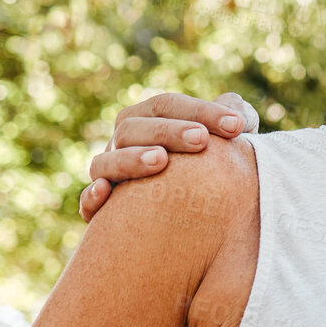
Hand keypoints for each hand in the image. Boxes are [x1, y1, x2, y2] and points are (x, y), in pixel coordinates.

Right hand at [78, 92, 257, 221]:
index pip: (167, 106)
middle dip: (168, 131)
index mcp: (149, 120)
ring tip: (161, 160)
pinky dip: (91, 196)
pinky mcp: (102, 211)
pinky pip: (87, 202)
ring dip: (130, 159)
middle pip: (134, 127)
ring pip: (106, 161)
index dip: (202, 111)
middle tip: (201, 140)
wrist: (194, 220)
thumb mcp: (229, 144)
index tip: (237, 126)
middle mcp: (123, 143)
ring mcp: (109, 174)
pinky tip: (106, 191)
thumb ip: (237, 120)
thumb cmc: (213, 169)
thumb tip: (237, 111)